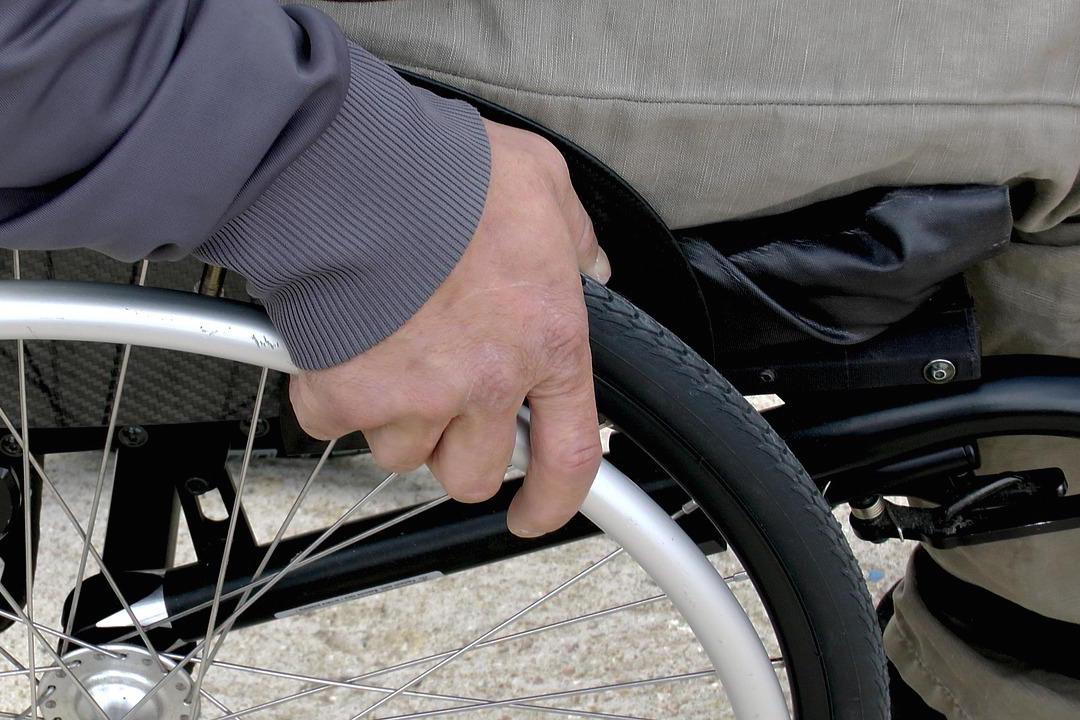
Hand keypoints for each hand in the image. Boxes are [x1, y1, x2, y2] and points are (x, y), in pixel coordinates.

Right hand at [290, 118, 610, 536]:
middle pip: (473, 473)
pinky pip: (334, 424)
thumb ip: (573, 236)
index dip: (553, 501)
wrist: (355, 170)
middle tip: (440, 402)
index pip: (569, 454)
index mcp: (546, 341)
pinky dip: (331, 395)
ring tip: (386, 352)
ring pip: (402, 453)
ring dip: (395, 418)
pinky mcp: (347, 395)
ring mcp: (416, 397)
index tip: (532, 514)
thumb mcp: (543, 185)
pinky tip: (338, 346)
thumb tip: (588, 264)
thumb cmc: (448, 174)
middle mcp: (486, 384)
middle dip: (456, 449)